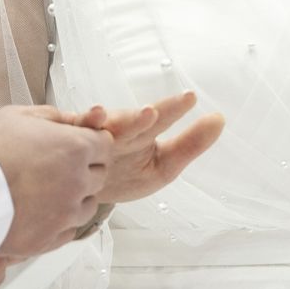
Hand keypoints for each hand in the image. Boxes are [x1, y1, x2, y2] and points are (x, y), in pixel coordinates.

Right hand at [0, 105, 109, 261]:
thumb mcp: (18, 116)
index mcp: (75, 148)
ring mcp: (65, 215)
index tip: (77, 144)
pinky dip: (59, 221)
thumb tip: (75, 120)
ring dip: (75, 197)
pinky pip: (69, 230)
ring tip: (44, 190)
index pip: (105, 145)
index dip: (91, 142)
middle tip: (55, 165)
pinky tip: (38, 211)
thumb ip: (53, 117)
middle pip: (99, 175)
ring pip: (87, 205)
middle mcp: (78, 183)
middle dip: (85, 168)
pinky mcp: (49, 240)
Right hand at [63, 92, 224, 204]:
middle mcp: (117, 132)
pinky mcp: (69, 146)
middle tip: (151, 112)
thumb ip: (191, 144)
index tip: (190, 97)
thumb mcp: (163, 165)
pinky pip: (72, 137)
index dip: (172, 109)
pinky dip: (78, 129)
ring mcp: (92, 139)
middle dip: (138, 118)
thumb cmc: (126, 175)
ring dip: (103, 121)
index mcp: (140, 133)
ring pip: (98, 128)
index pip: (158, 120)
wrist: (86, 190)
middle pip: (128, 122)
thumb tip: (220, 118)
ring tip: (105, 115)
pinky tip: (83, 124)